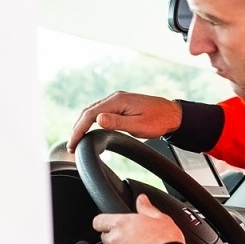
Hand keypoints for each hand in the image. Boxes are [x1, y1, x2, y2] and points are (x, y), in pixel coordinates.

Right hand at [67, 91, 182, 150]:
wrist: (173, 114)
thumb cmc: (159, 121)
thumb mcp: (138, 125)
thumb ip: (117, 123)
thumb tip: (98, 120)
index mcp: (117, 101)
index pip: (90, 114)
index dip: (79, 129)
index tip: (73, 143)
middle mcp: (115, 98)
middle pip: (88, 111)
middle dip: (77, 128)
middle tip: (71, 145)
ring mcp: (118, 100)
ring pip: (93, 111)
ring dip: (83, 124)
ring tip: (77, 139)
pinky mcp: (121, 105)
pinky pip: (101, 111)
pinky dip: (91, 121)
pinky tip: (89, 130)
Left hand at [93, 195, 184, 243]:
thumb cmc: (166, 242)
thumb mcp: (160, 218)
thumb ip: (146, 208)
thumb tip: (141, 199)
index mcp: (122, 224)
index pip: (98, 221)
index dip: (103, 221)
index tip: (108, 223)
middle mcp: (116, 241)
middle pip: (105, 237)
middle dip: (114, 236)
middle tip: (130, 235)